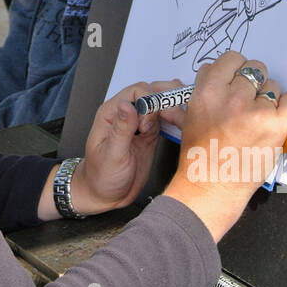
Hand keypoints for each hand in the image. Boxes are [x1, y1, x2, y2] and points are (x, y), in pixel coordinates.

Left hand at [71, 79, 185, 213]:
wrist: (105, 195)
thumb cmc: (101, 176)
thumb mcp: (111, 155)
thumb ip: (121, 130)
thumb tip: (127, 105)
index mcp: (111, 113)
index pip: (135, 92)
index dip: (148, 102)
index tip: (148, 126)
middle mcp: (127, 114)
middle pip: (151, 93)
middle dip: (168, 101)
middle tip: (179, 119)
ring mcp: (140, 124)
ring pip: (161, 104)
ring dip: (175, 107)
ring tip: (186, 119)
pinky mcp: (150, 135)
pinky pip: (166, 120)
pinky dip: (177, 118)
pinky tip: (185, 120)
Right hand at [162, 50, 286, 241]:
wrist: (211, 186)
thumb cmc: (199, 154)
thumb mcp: (190, 114)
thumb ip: (202, 87)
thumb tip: (213, 70)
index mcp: (207, 91)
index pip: (231, 58)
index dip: (235, 68)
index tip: (237, 80)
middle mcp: (232, 97)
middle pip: (254, 68)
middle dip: (252, 82)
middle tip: (247, 101)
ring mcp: (256, 111)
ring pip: (273, 85)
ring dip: (268, 97)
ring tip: (258, 116)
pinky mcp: (276, 126)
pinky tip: (280, 115)